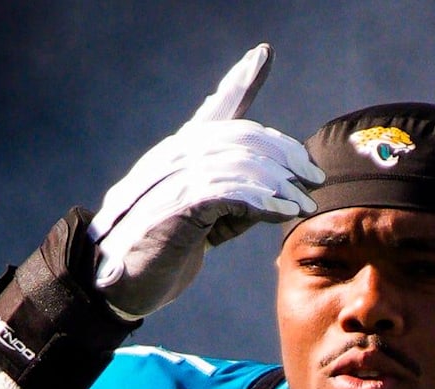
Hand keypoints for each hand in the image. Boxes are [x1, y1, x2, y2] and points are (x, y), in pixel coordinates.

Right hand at [89, 44, 323, 319]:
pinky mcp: (175, 205)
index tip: (260, 56)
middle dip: (285, 154)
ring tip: (303, 205)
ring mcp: (171, 178)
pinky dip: (263, 201)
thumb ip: (237, 200)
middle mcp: (174, 156)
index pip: (215, 109)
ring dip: (281, 185)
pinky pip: (229, 191)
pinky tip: (284, 213)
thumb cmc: (165, 252)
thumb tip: (280, 193)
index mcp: (180, 153)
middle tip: (315, 177)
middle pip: (242, 136)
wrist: (119, 285)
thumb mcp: (209, 221)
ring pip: (240, 163)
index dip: (238, 81)